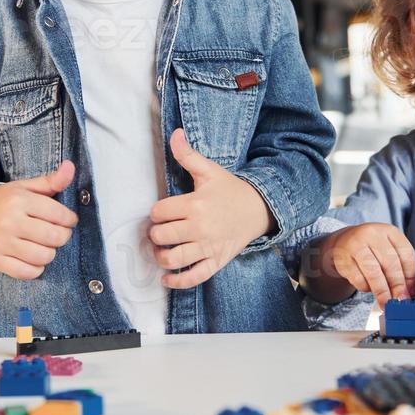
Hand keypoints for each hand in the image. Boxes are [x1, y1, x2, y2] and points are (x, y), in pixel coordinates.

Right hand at [0, 160, 77, 279]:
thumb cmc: (6, 201)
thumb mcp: (26, 187)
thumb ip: (51, 180)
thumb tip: (71, 166)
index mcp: (19, 200)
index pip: (59, 215)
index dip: (70, 219)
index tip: (68, 220)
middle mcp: (9, 222)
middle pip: (54, 237)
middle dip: (63, 236)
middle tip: (58, 232)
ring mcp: (2, 243)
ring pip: (44, 256)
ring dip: (50, 252)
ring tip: (45, 244)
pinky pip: (28, 272)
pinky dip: (36, 268)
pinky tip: (33, 257)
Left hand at [147, 129, 271, 288]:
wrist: (259, 209)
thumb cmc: (230, 190)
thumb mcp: (209, 170)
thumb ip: (188, 155)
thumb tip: (175, 133)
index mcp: (195, 204)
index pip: (159, 212)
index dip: (156, 213)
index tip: (161, 212)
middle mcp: (199, 227)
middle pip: (162, 236)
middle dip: (155, 234)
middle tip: (159, 231)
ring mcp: (208, 247)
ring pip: (173, 258)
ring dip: (161, 256)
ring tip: (161, 250)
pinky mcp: (216, 261)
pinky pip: (193, 277)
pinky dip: (177, 281)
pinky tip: (167, 279)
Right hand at [313, 222, 414, 307]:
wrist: (342, 244)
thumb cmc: (370, 249)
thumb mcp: (388, 251)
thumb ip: (401, 268)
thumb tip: (410, 291)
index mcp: (390, 231)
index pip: (406, 254)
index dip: (410, 276)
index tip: (410, 291)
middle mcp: (373, 234)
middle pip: (390, 263)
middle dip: (397, 286)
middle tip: (400, 300)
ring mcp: (356, 245)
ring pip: (374, 272)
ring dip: (382, 291)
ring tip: (386, 302)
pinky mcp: (343, 259)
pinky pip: (358, 279)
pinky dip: (365, 288)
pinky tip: (368, 287)